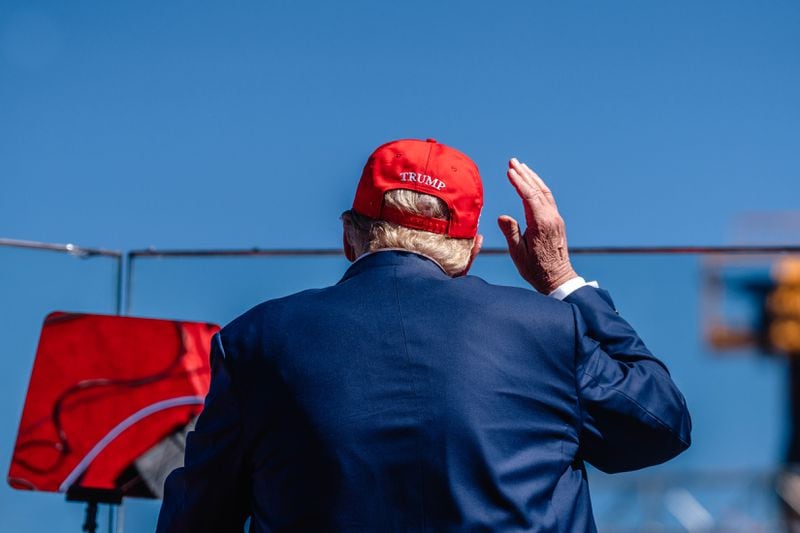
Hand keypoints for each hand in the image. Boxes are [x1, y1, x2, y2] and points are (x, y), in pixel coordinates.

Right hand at [497, 158, 577, 293]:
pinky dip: (538, 187)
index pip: (529, 196)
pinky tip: (532, 184)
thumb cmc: (535, 269)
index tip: (509, 170)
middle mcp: (551, 218)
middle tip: (513, 161)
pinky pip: (548, 199)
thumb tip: (502, 216)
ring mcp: (556, 219)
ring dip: (533, 178)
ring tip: (521, 166)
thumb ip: (511, 232)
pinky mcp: (557, 221)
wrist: (558, 279)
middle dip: (524, 174)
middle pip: (537, 189)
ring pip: (545, 192)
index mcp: (541, 224)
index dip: (518, 182)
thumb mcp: (518, 253)